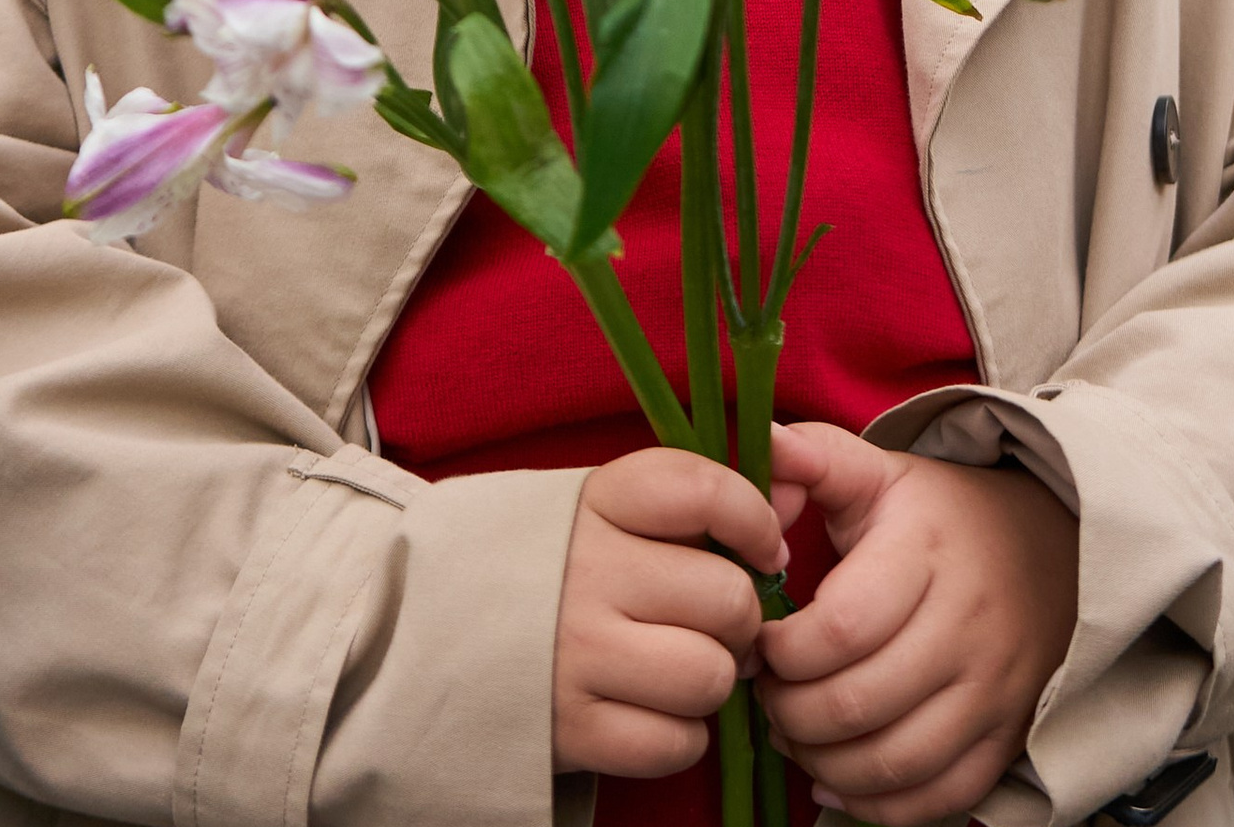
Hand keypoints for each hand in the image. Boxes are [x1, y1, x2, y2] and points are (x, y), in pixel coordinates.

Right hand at [553, 448, 799, 778]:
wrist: (445, 632)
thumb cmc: (557, 564)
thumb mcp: (604, 508)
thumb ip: (687, 504)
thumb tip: (789, 504)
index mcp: (598, 501)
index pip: (705, 491)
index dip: (755, 521)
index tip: (764, 547)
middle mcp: (586, 572)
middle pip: (728, 598)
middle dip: (739, 618)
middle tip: (713, 623)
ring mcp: (576, 653)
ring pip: (711, 675)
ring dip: (711, 680)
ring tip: (678, 665)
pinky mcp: (573, 728)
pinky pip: (678, 742)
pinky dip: (679, 734)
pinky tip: (649, 708)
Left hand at [758, 422, 1077, 825]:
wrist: (1053, 550)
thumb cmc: (941, 516)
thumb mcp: (880, 471)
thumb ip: (814, 458)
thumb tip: (764, 447)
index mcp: (925, 554)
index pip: (841, 627)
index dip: (781, 649)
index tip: (756, 640)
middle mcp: (965, 628)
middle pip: (858, 703)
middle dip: (788, 711)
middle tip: (765, 693)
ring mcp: (992, 691)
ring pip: (892, 763)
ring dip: (821, 763)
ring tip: (792, 732)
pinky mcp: (1006, 739)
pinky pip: (937, 801)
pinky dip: (876, 806)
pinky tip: (837, 779)